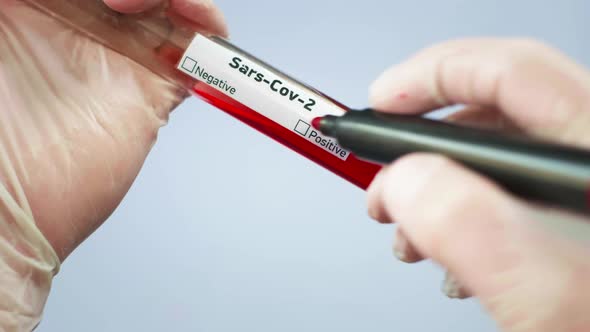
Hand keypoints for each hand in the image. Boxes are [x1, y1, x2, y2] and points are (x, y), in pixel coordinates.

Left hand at [0, 0, 225, 329]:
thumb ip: (26, 1)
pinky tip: (193, 17)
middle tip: (113, 0)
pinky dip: (207, 22)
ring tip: (134, 5)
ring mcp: (121, 52)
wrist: (8, 206)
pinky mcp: (156, 86)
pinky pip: (195, 45)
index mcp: (33, 5)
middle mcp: (80, 21)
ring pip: (168, 3)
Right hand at [366, 38, 589, 331]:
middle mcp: (585, 155)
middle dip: (418, 146)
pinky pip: (500, 187)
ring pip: (490, 154)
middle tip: (382, 180)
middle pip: (491, 111)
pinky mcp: (565, 210)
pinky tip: (446, 250)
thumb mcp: (542, 293)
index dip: (433, 76)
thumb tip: (405, 181)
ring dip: (431, 185)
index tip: (382, 103)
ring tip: (406, 232)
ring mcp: (572, 183)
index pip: (509, 71)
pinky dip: (457, 210)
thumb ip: (467, 226)